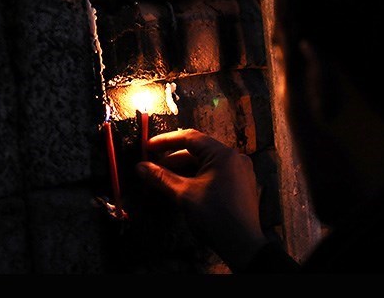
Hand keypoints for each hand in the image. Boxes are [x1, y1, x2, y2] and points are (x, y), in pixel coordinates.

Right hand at [136, 129, 266, 269]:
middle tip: (153, 168)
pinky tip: (182, 187)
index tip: (147, 147)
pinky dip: (197, 177)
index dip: (165, 141)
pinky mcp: (240, 184)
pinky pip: (215, 173)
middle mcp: (234, 157)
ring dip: (184, 170)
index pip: (190, 137)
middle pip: (197, 151)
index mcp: (223, 154)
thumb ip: (161, 178)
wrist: (243, 246)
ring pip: (205, 163)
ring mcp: (240, 171)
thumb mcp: (184, 195)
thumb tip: (140, 167)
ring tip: (164, 180)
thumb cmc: (215, 216)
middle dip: (173, 159)